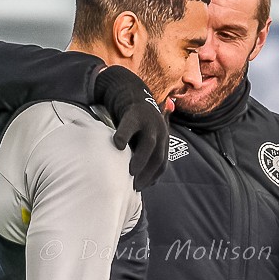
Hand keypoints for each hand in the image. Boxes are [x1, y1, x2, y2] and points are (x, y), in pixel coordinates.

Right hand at [94, 66, 169, 190]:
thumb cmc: (132, 122)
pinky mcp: (134, 112)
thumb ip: (141, 155)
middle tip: (136, 186)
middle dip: (148, 172)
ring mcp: (149, 121)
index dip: (153, 177)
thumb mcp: (140, 138)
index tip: (141, 188)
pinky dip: (124, 135)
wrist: (129, 90)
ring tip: (130, 171)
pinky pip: (129, 125)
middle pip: (158, 155)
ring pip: (149, 143)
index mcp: (162, 139)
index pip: (162, 162)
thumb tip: (135, 181)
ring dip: (141, 159)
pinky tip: (116, 145)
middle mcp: (160, 131)